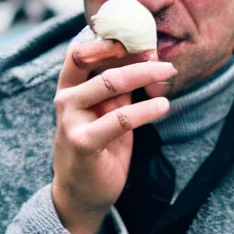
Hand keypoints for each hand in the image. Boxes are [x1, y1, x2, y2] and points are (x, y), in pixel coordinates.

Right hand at [52, 39, 176, 233]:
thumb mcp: (107, 112)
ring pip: (110, 84)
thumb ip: (118, 90)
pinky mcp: (84, 143)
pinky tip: (164, 106)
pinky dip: (146, 110)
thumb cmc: (98, 148)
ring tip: (168, 72)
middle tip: (159, 54)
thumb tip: (144, 60)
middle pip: (96, 61)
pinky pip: (120, 119)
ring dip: (144, 74)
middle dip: (132, 54)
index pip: (81, 51)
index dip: (110, 41)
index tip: (142, 39)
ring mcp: (71, 121)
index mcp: (69, 89)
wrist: (81, 193)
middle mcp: (65, 100)